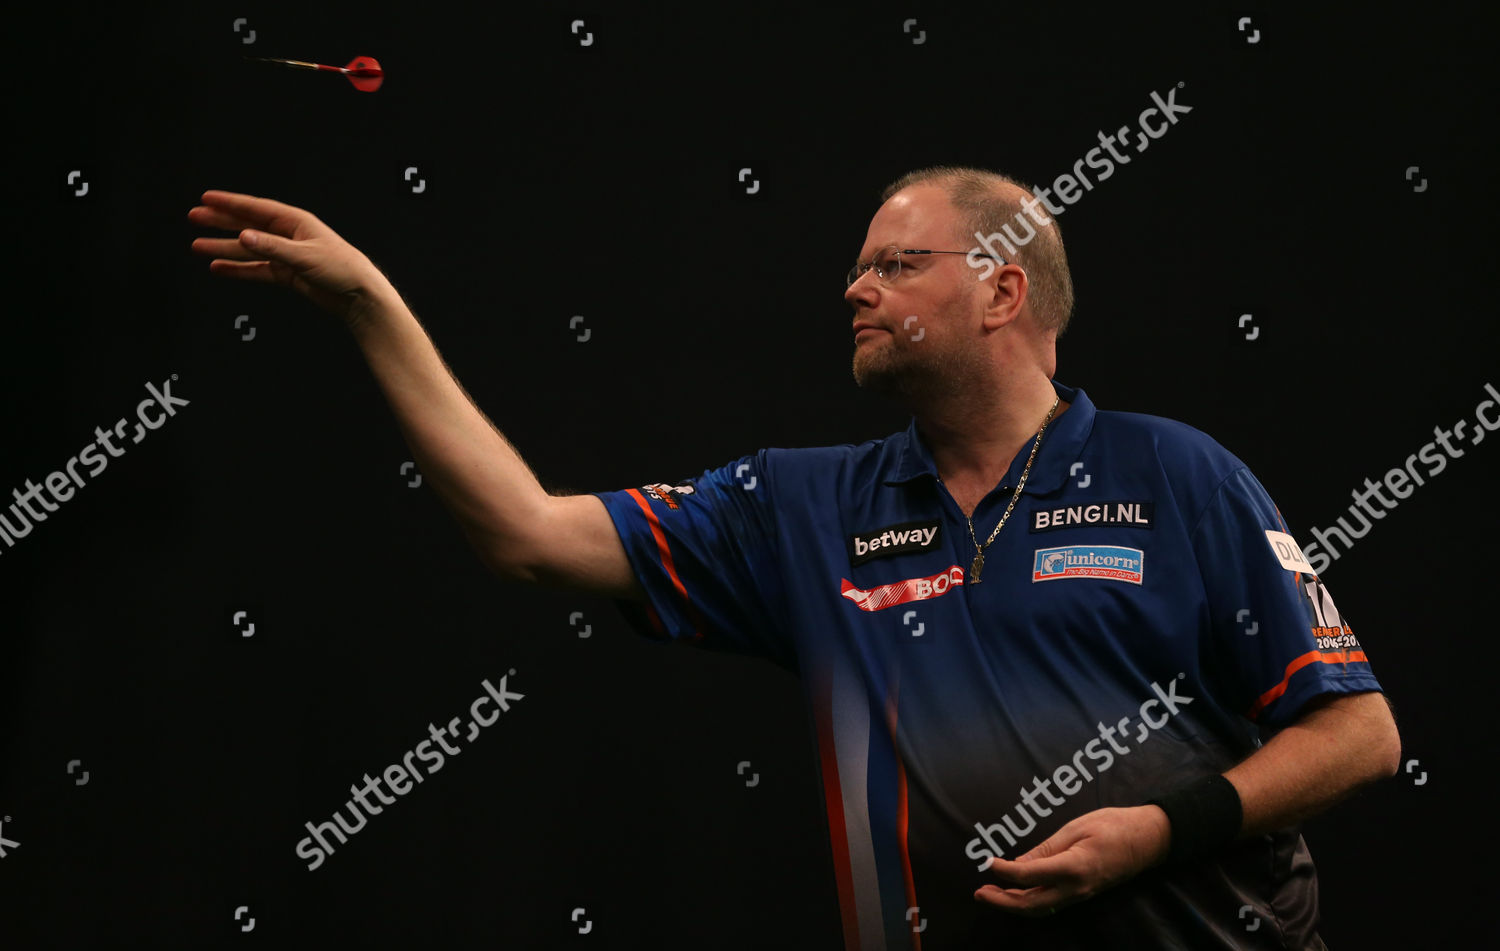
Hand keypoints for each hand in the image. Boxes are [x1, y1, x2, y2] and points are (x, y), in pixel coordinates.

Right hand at [188, 190, 392, 327]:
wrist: (359, 296)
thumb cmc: (342, 269)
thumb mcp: (305, 256)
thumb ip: (272, 247)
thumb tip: (242, 236)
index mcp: (295, 222)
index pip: (256, 208)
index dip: (230, 203)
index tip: (206, 198)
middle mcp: (289, 236)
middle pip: (247, 226)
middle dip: (220, 222)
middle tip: (194, 218)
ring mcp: (286, 255)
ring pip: (249, 249)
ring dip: (224, 248)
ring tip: (197, 246)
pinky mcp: (287, 274)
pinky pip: (257, 270)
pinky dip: (238, 270)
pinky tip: (219, 268)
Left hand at [974, 805, 1169, 915]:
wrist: (1148, 839)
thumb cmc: (1112, 825)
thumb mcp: (1074, 828)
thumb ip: (1045, 849)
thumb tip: (1017, 866)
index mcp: (1074, 866)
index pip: (1029, 876)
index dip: (1003, 871)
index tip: (986, 861)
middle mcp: (1076, 888)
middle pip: (1031, 905)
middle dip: (1002, 902)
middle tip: (979, 892)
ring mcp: (1081, 895)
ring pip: (1040, 909)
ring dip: (1013, 905)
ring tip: (990, 894)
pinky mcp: (1083, 894)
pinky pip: (1051, 904)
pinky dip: (1029, 902)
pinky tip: (1015, 891)